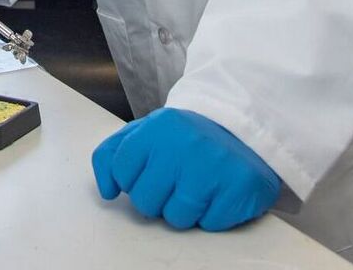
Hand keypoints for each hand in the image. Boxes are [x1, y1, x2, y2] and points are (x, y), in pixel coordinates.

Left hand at [92, 108, 280, 230]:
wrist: (245, 129)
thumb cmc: (188, 137)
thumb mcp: (148, 131)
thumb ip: (114, 153)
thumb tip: (107, 191)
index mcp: (157, 128)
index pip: (121, 171)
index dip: (133, 178)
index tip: (149, 170)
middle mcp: (183, 146)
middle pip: (145, 202)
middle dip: (157, 198)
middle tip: (176, 180)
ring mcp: (212, 168)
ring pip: (176, 219)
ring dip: (185, 210)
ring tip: (198, 186)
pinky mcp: (237, 189)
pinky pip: (208, 224)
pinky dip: (212, 214)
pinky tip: (218, 192)